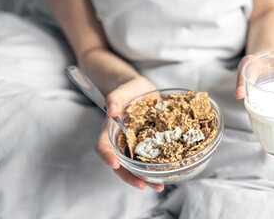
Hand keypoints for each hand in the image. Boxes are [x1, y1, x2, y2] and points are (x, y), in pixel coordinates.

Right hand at [95, 76, 164, 191]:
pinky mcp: (150, 146)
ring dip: (146, 178)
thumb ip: (116, 96)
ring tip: (159, 186)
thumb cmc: (131, 89)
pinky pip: (152, 159)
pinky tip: (170, 173)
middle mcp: (122, 142)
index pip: (104, 146)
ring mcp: (136, 146)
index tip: (114, 164)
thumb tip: (111, 108)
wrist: (143, 90)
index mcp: (112, 130)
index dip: (107, 156)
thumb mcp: (125, 88)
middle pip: (121, 164)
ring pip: (137, 166)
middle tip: (143, 186)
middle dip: (130, 176)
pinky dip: (158, 168)